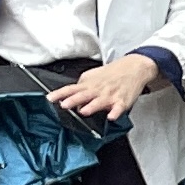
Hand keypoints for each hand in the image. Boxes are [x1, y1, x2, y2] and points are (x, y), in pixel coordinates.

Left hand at [46, 54, 161, 124]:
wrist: (135, 67)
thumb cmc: (113, 73)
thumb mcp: (93, 75)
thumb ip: (81, 84)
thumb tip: (70, 94)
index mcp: (89, 84)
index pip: (70, 89)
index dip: (59, 94)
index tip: (49, 98)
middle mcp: (98, 90)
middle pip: (83, 95)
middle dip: (73, 100)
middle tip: (64, 105)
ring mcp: (110, 96)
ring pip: (99, 102)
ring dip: (92, 107)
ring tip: (84, 111)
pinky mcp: (123, 101)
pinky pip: (118, 108)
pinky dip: (115, 112)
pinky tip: (111, 116)